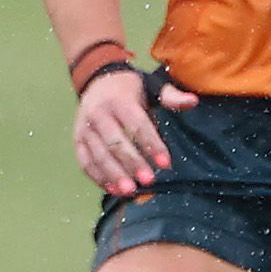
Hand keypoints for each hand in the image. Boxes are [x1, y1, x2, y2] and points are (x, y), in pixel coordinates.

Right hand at [73, 64, 194, 195]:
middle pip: (115, 142)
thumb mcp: (152, 87)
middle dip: (132, 163)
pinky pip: (85, 161)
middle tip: (148, 180)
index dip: (152, 145)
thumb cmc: (130, 89)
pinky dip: (97, 177)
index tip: (166, 164)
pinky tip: (113, 189)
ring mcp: (84, 128)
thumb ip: (171, 97)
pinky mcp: (77, 140)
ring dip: (113, 174)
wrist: (96, 81)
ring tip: (129, 190)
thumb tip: (193, 102)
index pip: (137, 125)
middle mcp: (98, 114)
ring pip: (98, 154)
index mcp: (119, 101)